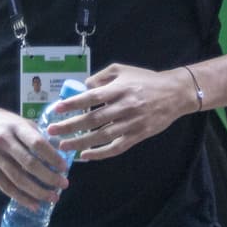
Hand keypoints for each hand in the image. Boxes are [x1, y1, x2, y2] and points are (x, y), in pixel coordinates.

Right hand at [0, 104, 70, 210]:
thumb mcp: (15, 119)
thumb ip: (32, 133)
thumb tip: (55, 150)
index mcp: (15, 126)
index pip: (38, 143)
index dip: (53, 158)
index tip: (64, 168)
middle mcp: (3, 140)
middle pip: (30, 164)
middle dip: (49, 177)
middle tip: (63, 185)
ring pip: (18, 178)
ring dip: (37, 191)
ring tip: (52, 198)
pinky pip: (5, 186)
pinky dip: (20, 197)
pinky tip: (33, 204)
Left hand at [44, 64, 195, 159]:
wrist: (175, 93)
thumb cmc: (144, 79)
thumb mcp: (122, 70)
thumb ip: (100, 77)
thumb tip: (83, 88)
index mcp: (119, 89)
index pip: (91, 98)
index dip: (73, 104)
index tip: (57, 109)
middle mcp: (124, 107)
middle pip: (93, 120)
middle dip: (70, 126)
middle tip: (52, 131)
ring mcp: (132, 123)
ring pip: (102, 136)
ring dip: (81, 142)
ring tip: (63, 145)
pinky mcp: (138, 135)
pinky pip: (117, 147)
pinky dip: (101, 153)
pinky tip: (86, 156)